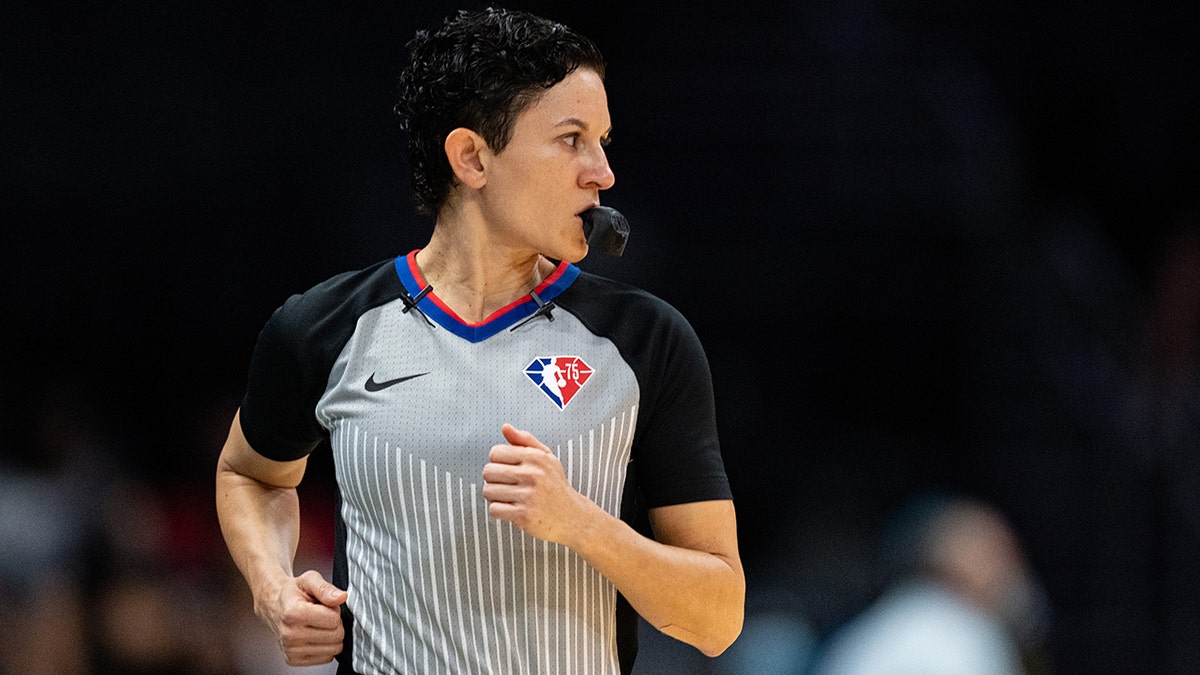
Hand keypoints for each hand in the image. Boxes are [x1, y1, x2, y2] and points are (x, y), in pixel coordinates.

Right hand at [260, 570, 346, 666]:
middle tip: (321, 615)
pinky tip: (314, 635)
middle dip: (334, 623)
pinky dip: (325, 646)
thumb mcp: (309, 580)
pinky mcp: (293, 660)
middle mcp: (289, 634)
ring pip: (334, 649)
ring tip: (317, 624)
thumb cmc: (293, 593)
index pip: (334, 620)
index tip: (322, 606)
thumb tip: (341, 597)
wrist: (274, 606)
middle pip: (336, 636)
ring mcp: (291, 650)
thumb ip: (326, 588)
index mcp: (293, 613)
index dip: (334, 610)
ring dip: (330, 635)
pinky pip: (326, 658)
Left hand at [482, 424, 596, 544]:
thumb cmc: (556, 485)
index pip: (495, 452)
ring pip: (488, 491)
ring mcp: (528, 495)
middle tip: (506, 484)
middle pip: (488, 471)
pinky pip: (494, 509)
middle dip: (493, 479)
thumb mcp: (546, 458)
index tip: (506, 469)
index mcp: (536, 457)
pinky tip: (510, 509)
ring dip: (494, 496)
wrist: (572, 516)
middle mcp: (532, 474)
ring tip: (508, 497)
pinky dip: (498, 511)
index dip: (497, 461)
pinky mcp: (524, 514)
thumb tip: (505, 427)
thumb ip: (525, 440)